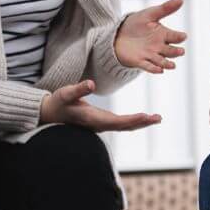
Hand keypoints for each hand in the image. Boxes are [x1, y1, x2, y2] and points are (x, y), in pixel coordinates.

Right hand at [39, 80, 160, 131]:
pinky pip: (121, 124)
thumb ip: (78, 89)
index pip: (117, 122)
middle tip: (158, 118)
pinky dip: (133, 121)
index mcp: (93, 119)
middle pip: (125, 126)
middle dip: (142, 122)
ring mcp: (101, 125)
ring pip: (124, 126)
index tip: (146, 116)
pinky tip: (141, 118)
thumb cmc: (58, 103)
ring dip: (140, 123)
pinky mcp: (101, 122)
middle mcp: (99, 125)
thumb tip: (91, 83)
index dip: (132, 120)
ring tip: (155, 118)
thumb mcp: (65, 93)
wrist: (50, 114)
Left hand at [113, 0, 186, 72]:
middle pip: (171, 51)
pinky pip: (148, 66)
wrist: (119, 34)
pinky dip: (154, 68)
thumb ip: (165, 8)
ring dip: (167, 63)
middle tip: (180, 51)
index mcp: (163, 34)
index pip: (175, 36)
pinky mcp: (140, 61)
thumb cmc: (137, 24)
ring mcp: (151, 55)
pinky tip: (159, 70)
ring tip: (172, 65)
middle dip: (176, 52)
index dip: (179, 37)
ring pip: (162, 61)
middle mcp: (160, 46)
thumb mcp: (150, 14)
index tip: (183, 36)